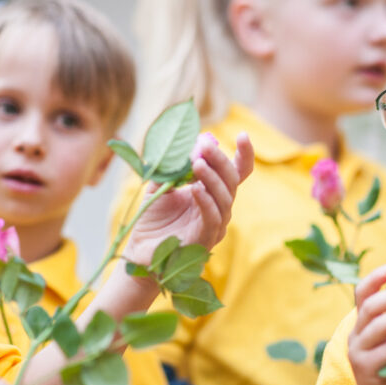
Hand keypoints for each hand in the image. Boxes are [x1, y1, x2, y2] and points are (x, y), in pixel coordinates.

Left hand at [123, 133, 252, 264]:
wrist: (141, 250)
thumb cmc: (153, 219)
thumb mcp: (161, 185)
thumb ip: (174, 166)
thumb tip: (188, 143)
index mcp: (213, 193)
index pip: (238, 173)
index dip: (244, 155)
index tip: (243, 135)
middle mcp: (219, 208)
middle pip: (231, 181)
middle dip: (220, 160)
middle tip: (205, 146)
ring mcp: (215, 225)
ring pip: (224, 198)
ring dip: (212, 178)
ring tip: (197, 163)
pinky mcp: (205, 240)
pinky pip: (212, 218)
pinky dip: (206, 201)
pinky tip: (195, 188)